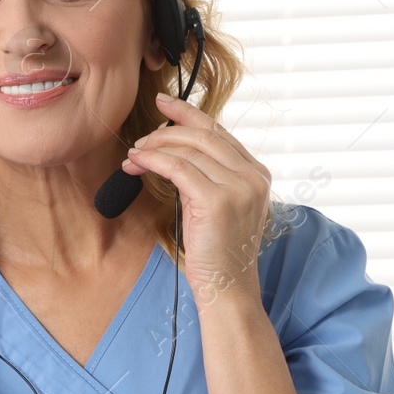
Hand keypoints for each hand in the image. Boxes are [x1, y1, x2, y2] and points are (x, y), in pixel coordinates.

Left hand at [122, 92, 271, 308]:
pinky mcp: (217, 201)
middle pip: (205, 135)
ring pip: (189, 150)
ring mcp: (239, 188)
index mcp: (258, 174)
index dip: (190, 115)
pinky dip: (153, 162)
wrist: (228, 288)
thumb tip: (175, 148)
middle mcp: (253, 176)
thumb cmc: (219, 252)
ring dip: (155, 147)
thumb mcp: (220, 206)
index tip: (165, 104)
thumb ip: (210, 176)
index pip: (220, 133)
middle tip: (142, 135)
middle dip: (168, 128)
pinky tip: (137, 164)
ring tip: (134, 154)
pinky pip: (178, 168)